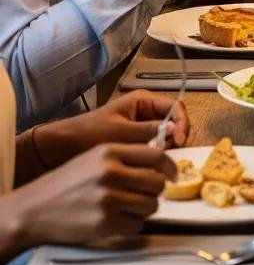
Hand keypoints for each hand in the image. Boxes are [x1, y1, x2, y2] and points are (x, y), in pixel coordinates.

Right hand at [1, 144, 174, 256]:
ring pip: (151, 205)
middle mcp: (110, 172)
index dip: (170, 166)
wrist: (34, 208)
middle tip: (145, 193)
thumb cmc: (68, 181)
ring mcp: (107, 199)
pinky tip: (118, 219)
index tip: (172, 174)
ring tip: (128, 207)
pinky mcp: (103, 223)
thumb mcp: (96, 156)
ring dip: (144, 208)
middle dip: (156, 190)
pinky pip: (137, 225)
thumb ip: (127, 155)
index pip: (157, 155)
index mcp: (111, 151)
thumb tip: (161, 161)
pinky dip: (132, 224)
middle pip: (157, 182)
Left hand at [30, 93, 189, 173]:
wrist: (60, 148)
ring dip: (166, 146)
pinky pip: (153, 144)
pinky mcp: (134, 140)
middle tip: (170, 153)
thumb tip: (174, 131)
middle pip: (173, 120)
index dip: (182, 122)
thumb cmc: (88, 134)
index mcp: (142, 100)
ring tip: (158, 160)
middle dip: (176, 136)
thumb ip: (148, 131)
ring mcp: (140, 125)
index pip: (175, 106)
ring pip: (165, 134)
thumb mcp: (120, 132)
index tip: (179, 141)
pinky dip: (155, 153)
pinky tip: (149, 164)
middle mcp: (144, 111)